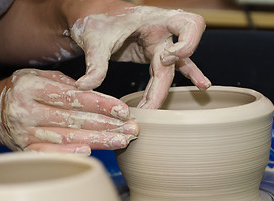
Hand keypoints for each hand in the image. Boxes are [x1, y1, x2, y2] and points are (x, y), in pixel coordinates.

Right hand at [0, 69, 138, 153]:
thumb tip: (95, 94)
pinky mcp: (24, 149)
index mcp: (31, 87)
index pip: (74, 97)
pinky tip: (90, 153)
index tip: (123, 110)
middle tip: (132, 129)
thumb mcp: (38, 76)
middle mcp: (27, 110)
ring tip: (122, 141)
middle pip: (74, 119)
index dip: (101, 104)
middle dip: (107, 125)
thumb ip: (65, 84)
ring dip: (98, 141)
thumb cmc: (23, 91)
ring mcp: (25, 132)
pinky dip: (69, 153)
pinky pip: (48, 153)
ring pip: (67, 137)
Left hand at [69, 6, 210, 108]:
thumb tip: (85, 87)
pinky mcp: (152, 57)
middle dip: (162, 86)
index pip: (188, 25)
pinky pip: (163, 74)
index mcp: (154, 19)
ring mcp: (159, 46)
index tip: (166, 58)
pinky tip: (168, 103)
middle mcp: (162, 32)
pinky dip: (162, 89)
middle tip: (148, 107)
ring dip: (163, 92)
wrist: (94, 16)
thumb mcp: (95, 39)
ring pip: (169, 72)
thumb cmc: (98, 18)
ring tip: (158, 111)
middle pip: (174, 62)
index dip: (186, 44)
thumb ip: (95, 63)